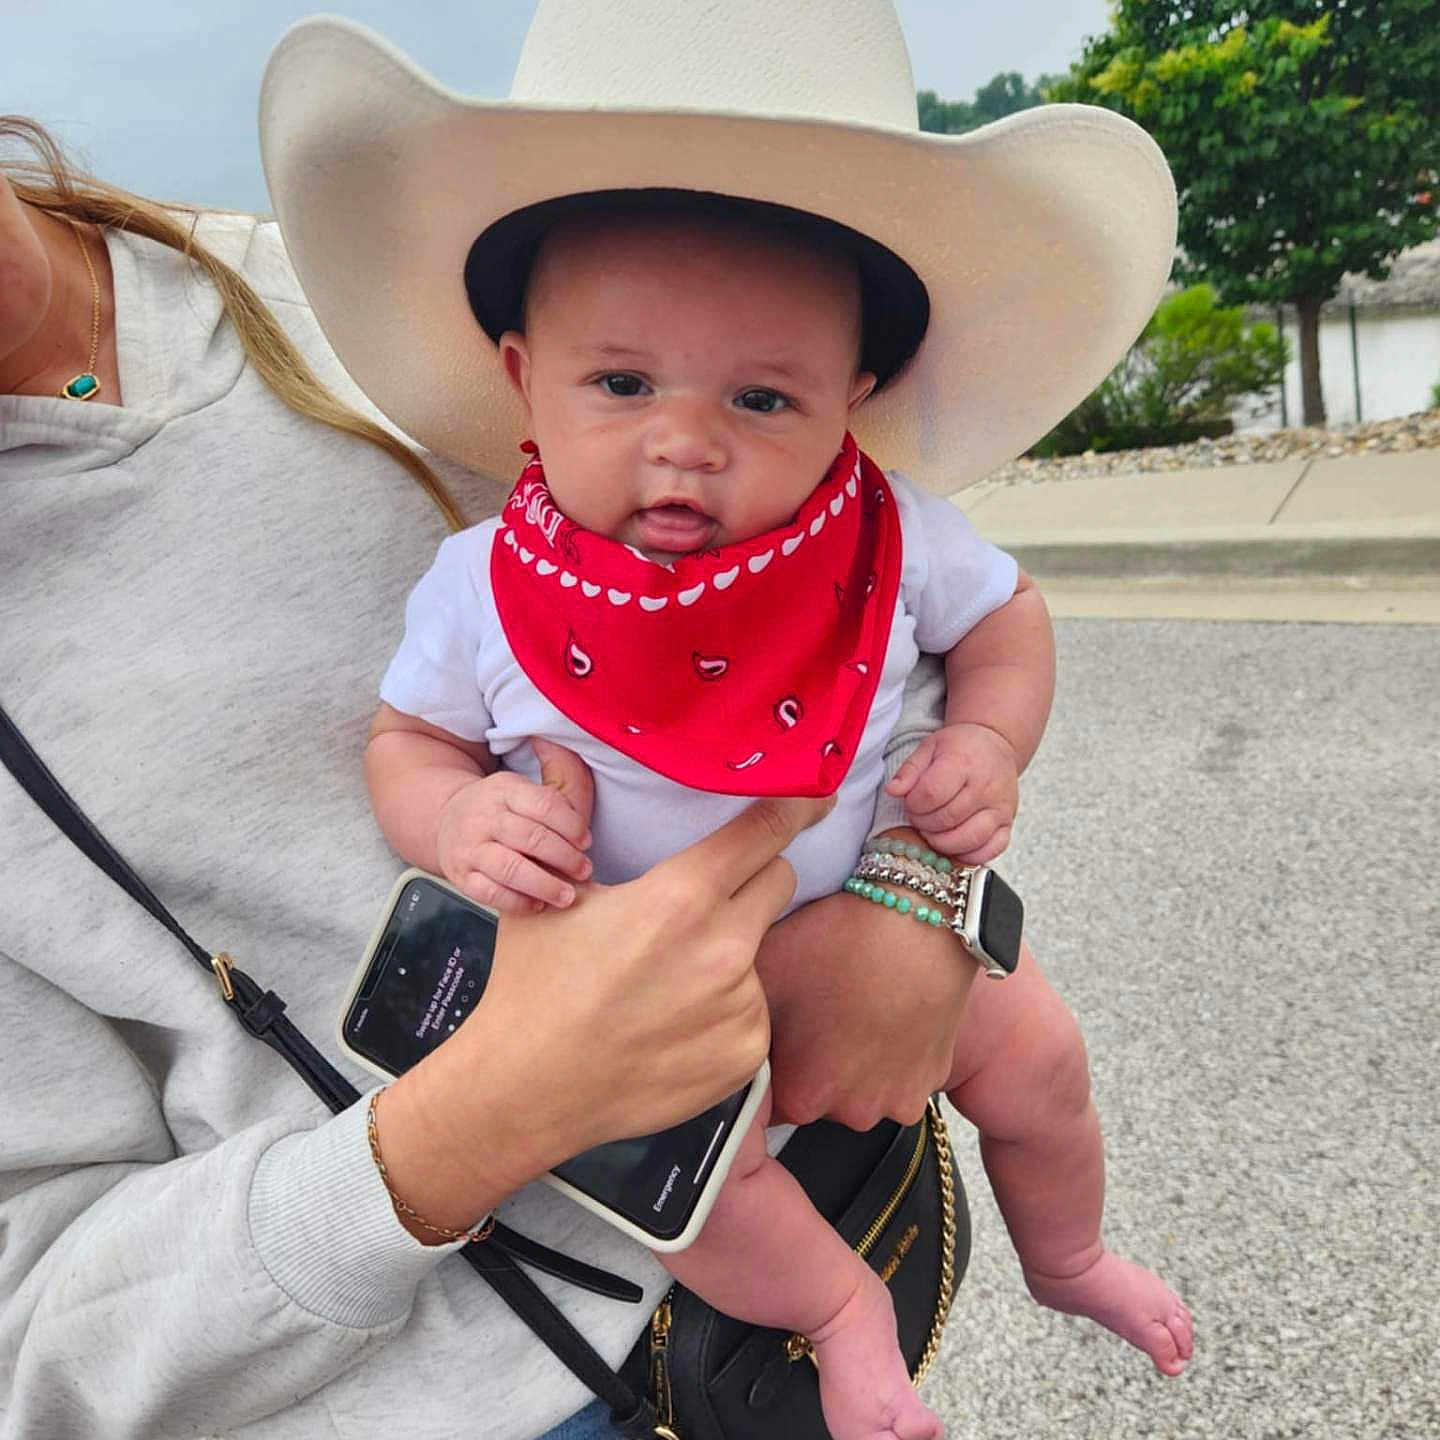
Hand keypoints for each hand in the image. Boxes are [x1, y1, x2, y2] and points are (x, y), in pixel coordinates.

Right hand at [375, 780, 834, 1233]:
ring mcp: (741, 1006)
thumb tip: (561, 750)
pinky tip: (674, 1025)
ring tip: (666, 983)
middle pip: (778, 882)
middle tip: (700, 905)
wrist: (525, 1088)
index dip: (794, 808)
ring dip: (729, 953)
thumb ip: (577, 816)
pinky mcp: (746, 1053)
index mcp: (679, 898)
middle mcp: (723, 949)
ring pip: (759, 949)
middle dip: (750, 881)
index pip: (763, 833)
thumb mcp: (555, 893)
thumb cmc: (533, 984)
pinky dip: (725, 1009)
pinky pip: (753, 1008)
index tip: (818, 799)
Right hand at [434, 740, 592, 911]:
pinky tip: (538, 904)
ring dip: (545, 885)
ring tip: (567, 895)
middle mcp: (484, 816)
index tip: (586, 841)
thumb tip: (561, 745)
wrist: (446, 820)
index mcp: (504, 789)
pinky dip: (518, 902)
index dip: (572, 825)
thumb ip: (556, 774)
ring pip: (511, 869)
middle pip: (531, 838)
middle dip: (565, 858)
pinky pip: (491, 894)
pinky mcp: (461, 876)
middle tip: (585, 870)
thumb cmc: (502, 809)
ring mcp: (470, 848)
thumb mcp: (524, 785)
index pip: (544, 805)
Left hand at [757, 834, 976, 1128]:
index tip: (777, 1039)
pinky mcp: (932, 1079)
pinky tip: (885, 1015)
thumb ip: (737, 1020)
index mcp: (802, 1096)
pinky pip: (900, 1077)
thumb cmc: (836, 943)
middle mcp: (850, 1113)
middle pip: (818, 1099)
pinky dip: (892, 1056)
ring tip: (853, 1011)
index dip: (771, 1068)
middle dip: (813, 1068)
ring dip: (855, 1065)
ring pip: (860, 1090)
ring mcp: (897, 1101)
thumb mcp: (764, 974)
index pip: (770, 1106)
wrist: (914, 919)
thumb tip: (718, 1039)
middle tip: (816, 1015)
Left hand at [885, 721, 1018, 862]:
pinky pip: (990, 850)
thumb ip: (909, 771)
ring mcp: (1000, 807)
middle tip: (920, 816)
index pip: (932, 793)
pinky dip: (969, 855)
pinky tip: (955, 845)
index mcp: (964, 763)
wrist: (996, 744)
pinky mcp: (1009, 823)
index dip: (914, 804)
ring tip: (934, 830)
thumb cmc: (960, 748)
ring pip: (968, 839)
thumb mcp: (929, 748)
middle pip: (946, 819)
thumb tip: (893, 791)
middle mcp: (986, 787)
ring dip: (942, 842)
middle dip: (924, 824)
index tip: (911, 802)